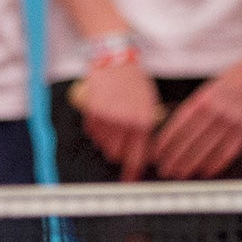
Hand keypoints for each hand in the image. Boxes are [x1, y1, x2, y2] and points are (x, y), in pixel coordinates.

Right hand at [75, 59, 165, 181]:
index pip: (137, 156)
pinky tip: (103, 112)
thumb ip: (145, 127)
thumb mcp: (149, 103)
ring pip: (103, 144)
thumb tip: (143, 152)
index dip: (132, 173)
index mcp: (144, 121)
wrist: (115, 59)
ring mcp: (108, 117)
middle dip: (118, 151)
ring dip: (106, 138)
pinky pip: (92, 132)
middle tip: (119, 138)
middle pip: (116, 155)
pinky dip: (96, 128)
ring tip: (113, 119)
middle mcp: (126, 122)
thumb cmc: (134, 80)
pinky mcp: (92, 112)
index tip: (128, 183)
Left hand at [152, 46, 241, 180]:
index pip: (179, 124)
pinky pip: (228, 151)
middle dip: (176, 157)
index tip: (157, 153)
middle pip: (191, 139)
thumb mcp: (211, 88)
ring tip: (181, 174)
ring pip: (207, 148)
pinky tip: (206, 171)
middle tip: (165, 169)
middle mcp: (216, 109)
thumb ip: (197, 107)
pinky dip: (216, 163)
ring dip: (192, 164)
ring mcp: (232, 120)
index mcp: (204, 98)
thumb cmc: (236, 79)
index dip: (167, 141)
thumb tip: (178, 129)